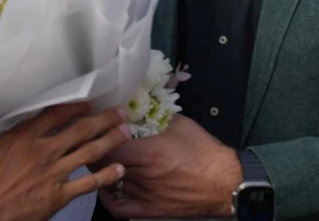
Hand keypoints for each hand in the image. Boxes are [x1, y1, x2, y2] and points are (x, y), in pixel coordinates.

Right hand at [0, 102, 128, 220]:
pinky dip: (106, 176)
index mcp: (21, 136)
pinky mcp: (59, 196)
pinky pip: (89, 184)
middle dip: (102, 119)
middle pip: (80, 129)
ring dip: (110, 140)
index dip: (75, 106)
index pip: (55, 114)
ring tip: (125, 131)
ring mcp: (53, 173)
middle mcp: (42, 150)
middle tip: (118, 112)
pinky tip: (119, 170)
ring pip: (90, 152)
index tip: (87, 102)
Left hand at [96, 114, 240, 218]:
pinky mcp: (149, 211)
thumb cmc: (205, 153)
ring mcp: (144, 195)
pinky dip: (109, 198)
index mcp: (146, 154)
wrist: (225, 183)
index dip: (98, 136)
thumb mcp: (179, 124)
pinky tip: (108, 187)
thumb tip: (142, 109)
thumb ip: (156, 117)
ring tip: (99, 160)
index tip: (97, 128)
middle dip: (96, 151)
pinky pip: (119, 208)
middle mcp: (141, 176)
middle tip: (93, 141)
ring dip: (102, 170)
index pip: (107, 146)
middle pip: (103, 164)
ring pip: (109, 182)